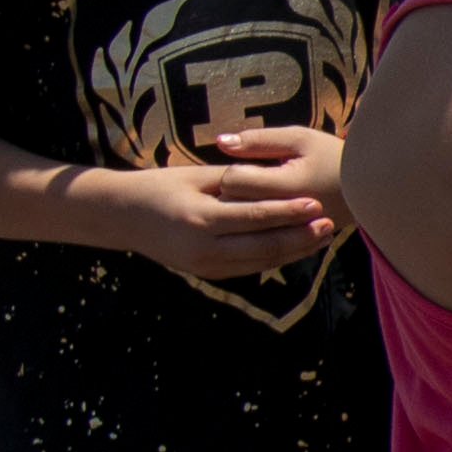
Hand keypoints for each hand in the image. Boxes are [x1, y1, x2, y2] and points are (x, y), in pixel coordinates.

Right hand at [81, 155, 337, 279]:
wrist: (122, 216)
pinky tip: (297, 247)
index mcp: (200, 219)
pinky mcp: (208, 273)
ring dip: (295, 251)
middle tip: (329, 223)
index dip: (289, 212)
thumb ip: (234, 183)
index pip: (256, 218)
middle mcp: (204, 248)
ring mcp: (205, 266)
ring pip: (261, 261)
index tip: (316, 203)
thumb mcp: (195, 178)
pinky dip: (276, 258)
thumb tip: (276, 180)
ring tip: (321, 236)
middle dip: (300, 236)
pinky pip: (250, 267)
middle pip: (265, 246)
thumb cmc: (160, 186)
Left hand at [200, 124, 352, 246]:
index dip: (235, 170)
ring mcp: (290, 232)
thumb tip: (221, 142)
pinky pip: (261, 237)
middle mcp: (285, 214)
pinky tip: (267, 215)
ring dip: (244, 210)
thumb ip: (259, 140)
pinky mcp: (293, 242)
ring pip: (245, 225)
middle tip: (251, 181)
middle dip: (235, 191)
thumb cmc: (335, 156)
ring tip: (258, 197)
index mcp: (286, 185)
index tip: (251, 164)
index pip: (233, 180)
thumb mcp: (300, 138)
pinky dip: (258, 226)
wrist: (374, 189)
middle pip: (234, 204)